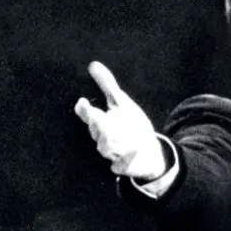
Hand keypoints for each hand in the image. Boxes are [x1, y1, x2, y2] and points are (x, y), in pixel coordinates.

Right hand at [74, 61, 165, 179]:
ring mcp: (113, 154)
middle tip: (98, 116)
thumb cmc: (130, 125)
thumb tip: (93, 64)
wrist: (148, 152)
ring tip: (113, 134)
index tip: (82, 102)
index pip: (89, 116)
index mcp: (102, 122)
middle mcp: (103, 138)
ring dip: (108, 141)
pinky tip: (134, 150)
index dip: (85, 111)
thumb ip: (108, 85)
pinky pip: (121, 165)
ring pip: (105, 148)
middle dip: (97, 124)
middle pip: (96, 131)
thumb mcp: (122, 103)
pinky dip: (125, 160)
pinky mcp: (123, 167)